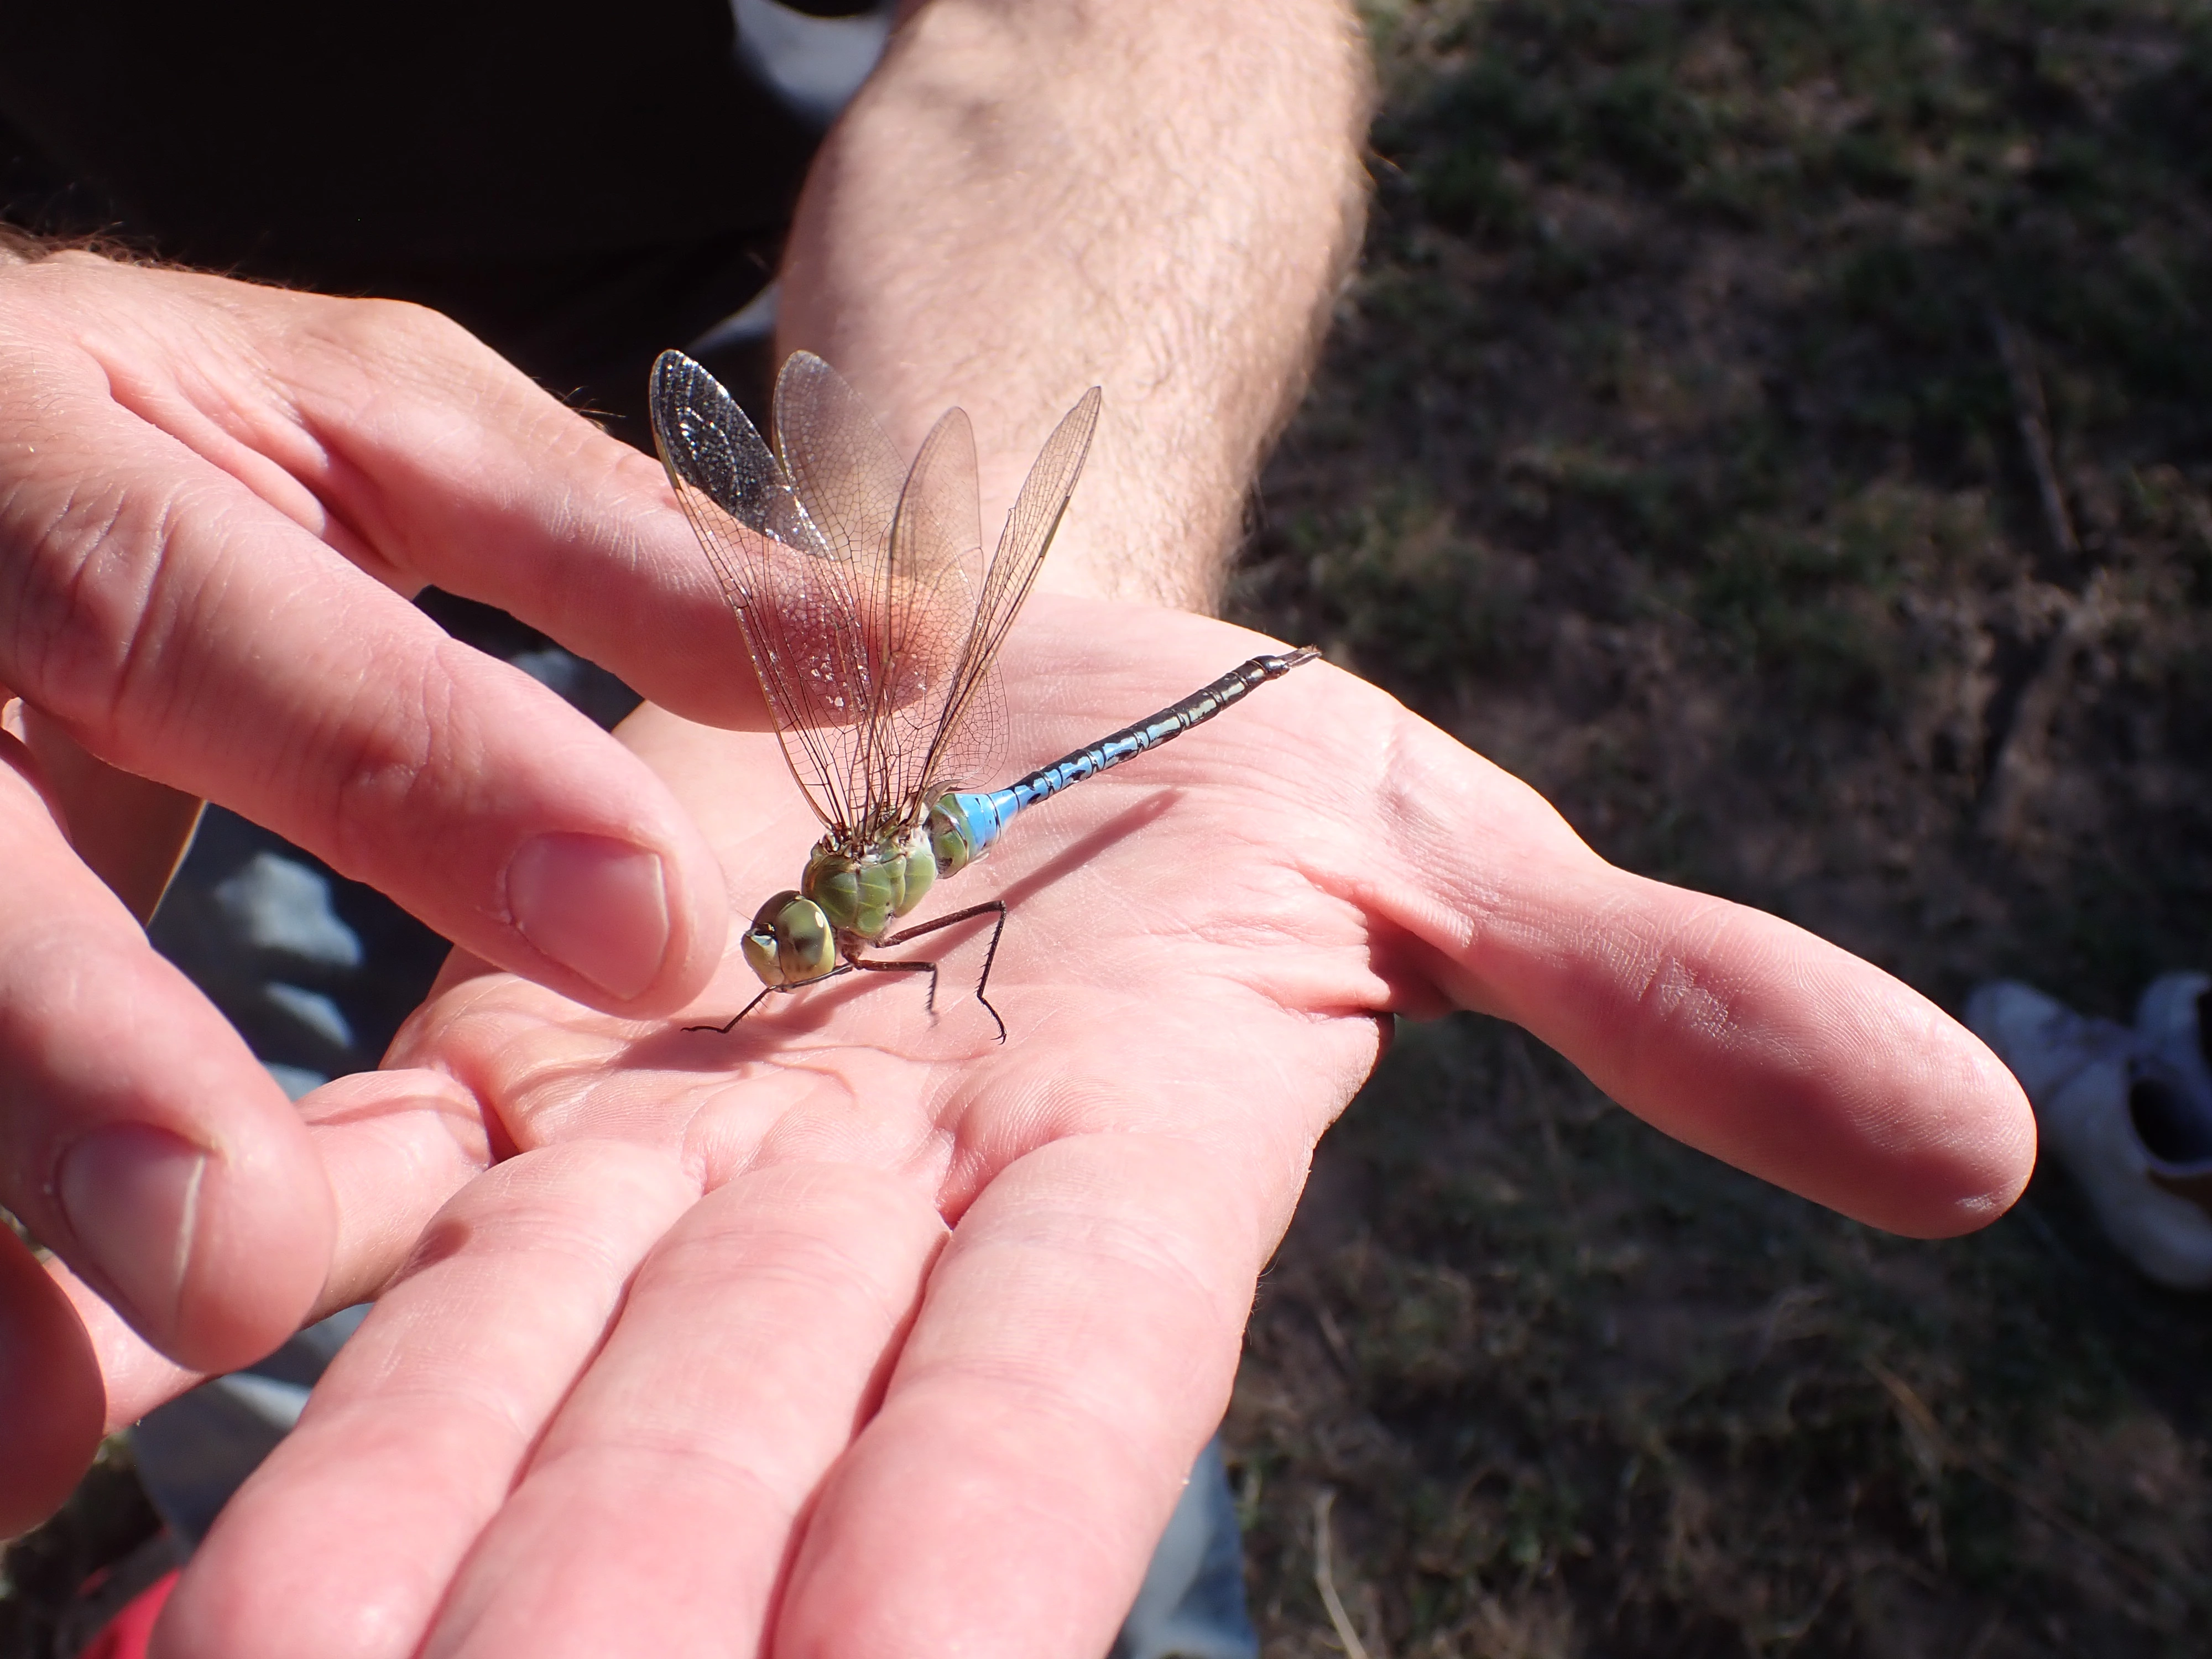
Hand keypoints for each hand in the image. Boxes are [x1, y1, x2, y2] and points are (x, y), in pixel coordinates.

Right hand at [0, 253, 750, 1529]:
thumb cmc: (175, 435)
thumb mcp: (373, 434)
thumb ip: (607, 543)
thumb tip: (901, 639)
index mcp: (51, 448)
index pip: (203, 609)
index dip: (416, 770)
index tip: (649, 925)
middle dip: (92, 1061)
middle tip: (250, 1262)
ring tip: (49, 1430)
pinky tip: (20, 1438)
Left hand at [120, 596, 2026, 1657]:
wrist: (1011, 639)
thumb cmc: (1257, 767)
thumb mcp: (1464, 848)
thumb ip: (1662, 996)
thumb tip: (1969, 1149)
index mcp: (1113, 1168)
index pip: (1047, 1407)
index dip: (976, 1563)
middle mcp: (874, 1214)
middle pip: (731, 1437)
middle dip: (605, 1609)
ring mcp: (678, 1142)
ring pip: (524, 1357)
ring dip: (380, 1527)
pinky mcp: (528, 1050)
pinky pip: (391, 1193)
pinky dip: (272, 1290)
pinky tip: (129, 1401)